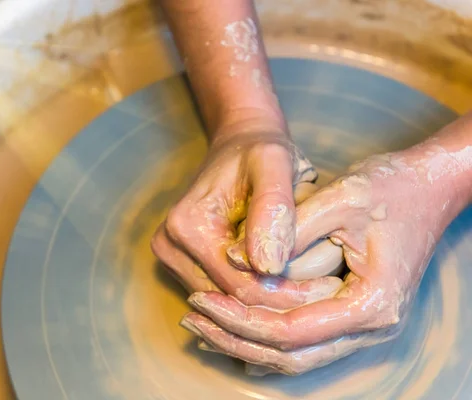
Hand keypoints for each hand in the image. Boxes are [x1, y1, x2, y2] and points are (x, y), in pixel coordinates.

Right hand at [151, 119, 342, 309]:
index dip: (287, 294)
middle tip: (327, 291)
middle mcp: (169, 245)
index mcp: (187, 226)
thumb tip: (269, 266)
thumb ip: (273, 209)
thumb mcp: (274, 164)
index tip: (330, 287)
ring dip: (268, 300)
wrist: (239, 142)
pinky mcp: (180, 262)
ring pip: (227, 303)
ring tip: (312, 286)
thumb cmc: (260, 150)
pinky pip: (221, 293)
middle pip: (231, 300)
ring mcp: (171, 257)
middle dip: (279, 300)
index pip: (240, 286)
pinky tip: (286, 280)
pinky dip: (254, 292)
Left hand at [180, 145, 465, 374]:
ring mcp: (363, 325)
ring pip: (295, 354)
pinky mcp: (351, 313)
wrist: (431, 184)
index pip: (291, 330)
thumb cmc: (392, 187)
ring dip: (247, 341)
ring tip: (204, 322)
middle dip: (236, 338)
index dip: (241, 318)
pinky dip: (266, 335)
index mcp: (372, 304)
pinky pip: (303, 339)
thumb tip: (232, 258)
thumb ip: (287, 230)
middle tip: (193, 315)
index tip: (201, 298)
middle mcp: (371, 326)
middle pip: (290, 355)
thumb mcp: (340, 198)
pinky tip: (234, 323)